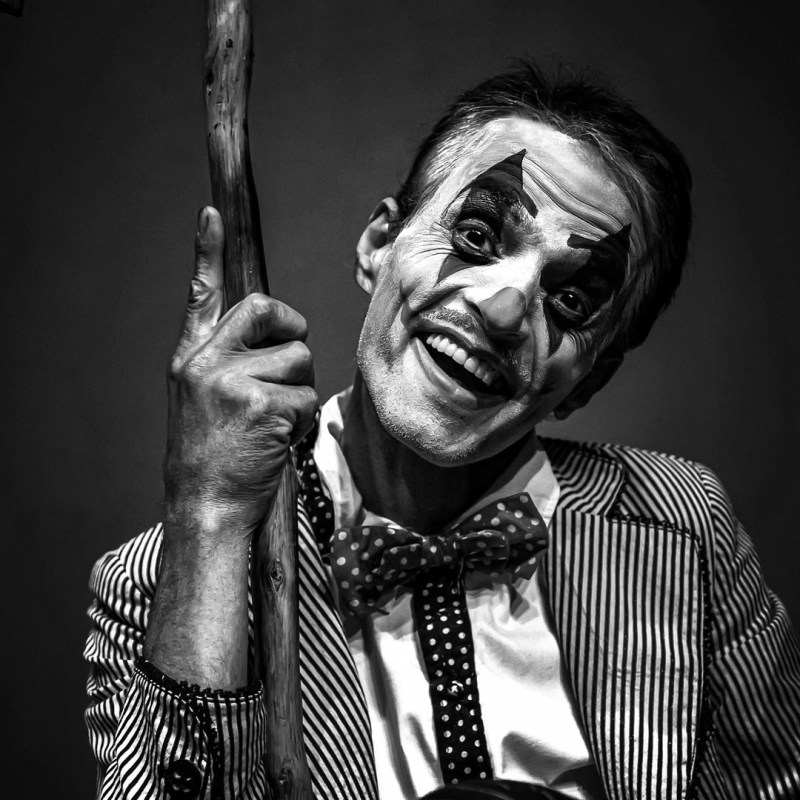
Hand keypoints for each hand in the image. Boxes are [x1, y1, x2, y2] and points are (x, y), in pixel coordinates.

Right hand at [163, 206, 317, 542]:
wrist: (205, 507)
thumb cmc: (212, 457)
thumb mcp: (202, 401)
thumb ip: (227, 362)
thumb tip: (274, 336)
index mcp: (192, 358)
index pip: (202, 295)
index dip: (207, 252)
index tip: (213, 214)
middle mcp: (206, 362)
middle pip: (270, 311)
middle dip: (292, 333)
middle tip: (286, 366)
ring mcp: (231, 381)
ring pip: (299, 360)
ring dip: (299, 393)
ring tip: (272, 424)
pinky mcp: (261, 404)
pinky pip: (307, 398)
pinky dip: (302, 423)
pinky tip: (277, 442)